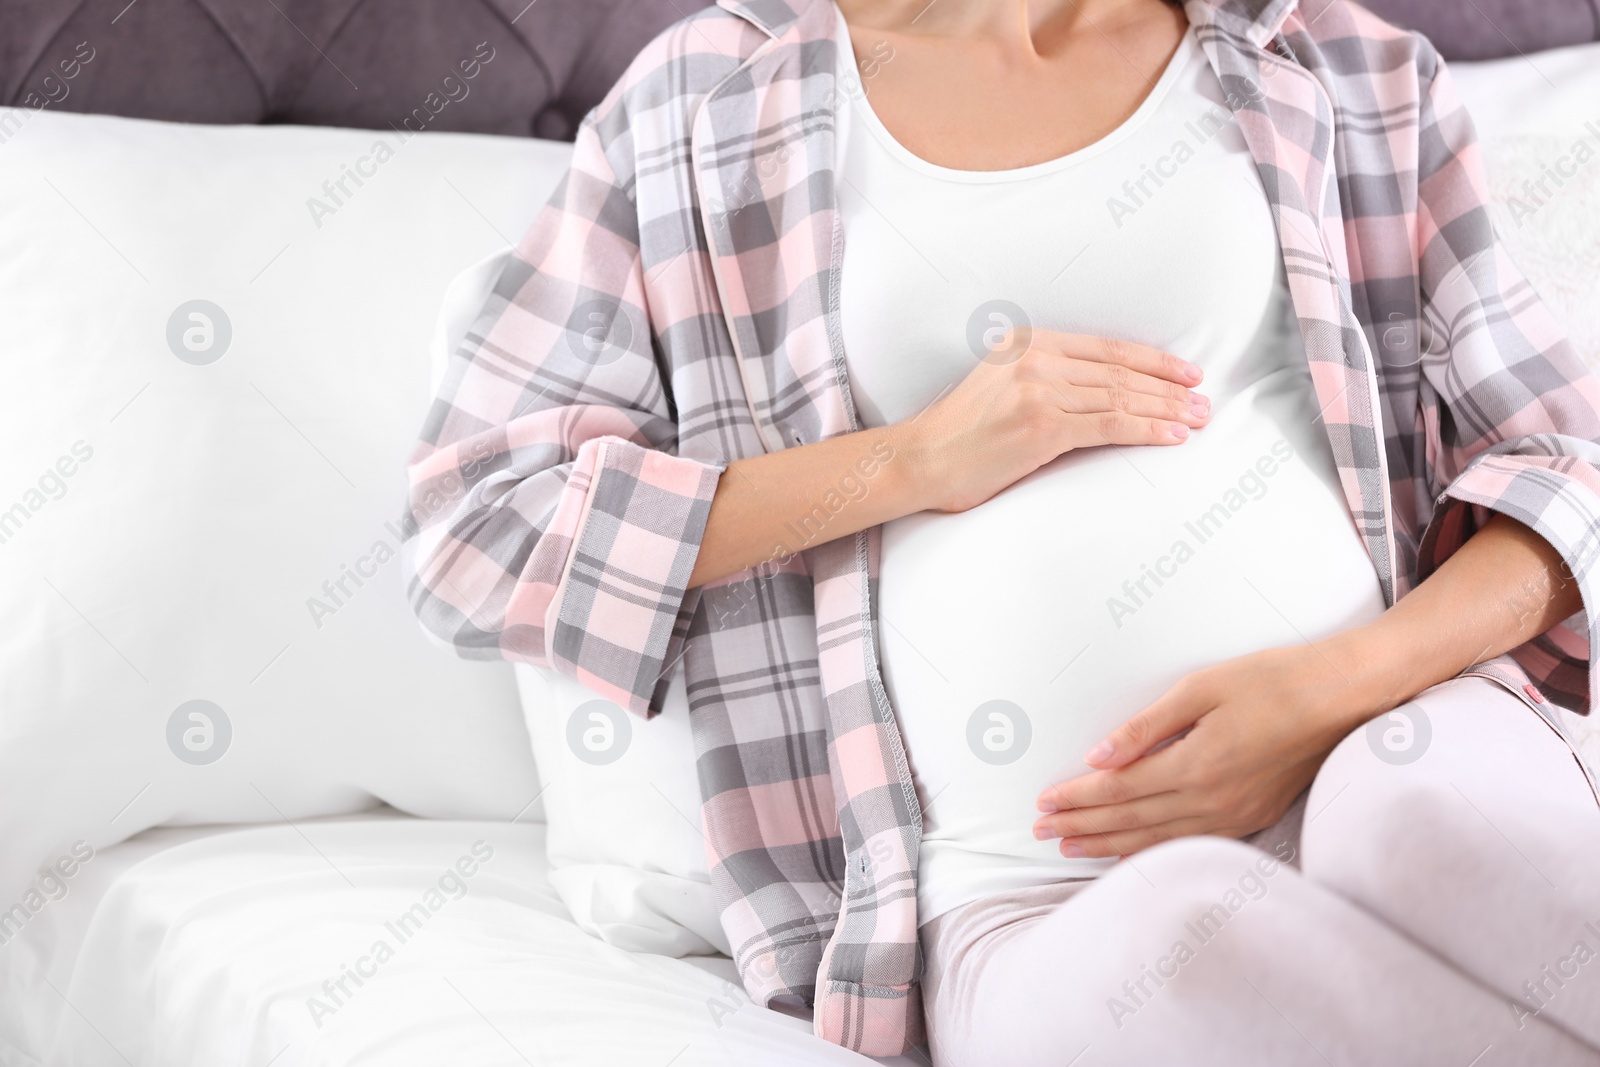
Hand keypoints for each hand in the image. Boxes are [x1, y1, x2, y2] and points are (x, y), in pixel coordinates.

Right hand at [898, 330, 1210, 513]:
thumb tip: (1096, 391)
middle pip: (1120, 372)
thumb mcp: (999, 385)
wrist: (921, 460)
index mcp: (1026, 341)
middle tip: (1203, 400)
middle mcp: (1036, 359)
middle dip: (1169, 387)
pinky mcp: (1043, 428)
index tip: (1185, 372)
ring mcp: (1040, 391)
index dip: (1152, 360)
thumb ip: (1042, 376)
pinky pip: (1110, 425)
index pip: (1107, 348)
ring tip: (1198, 419)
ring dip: (1167, 410)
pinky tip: (1171, 436)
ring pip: (1121, 397)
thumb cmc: (959, 434)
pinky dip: (1147, 430)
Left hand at [1031, 640, 1382, 857]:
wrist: (1342, 697)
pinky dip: (1150, 851)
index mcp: (1196, 765)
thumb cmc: (1272, 680)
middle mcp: (1213, 799)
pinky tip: (1127, 854)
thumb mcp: (1201, 687)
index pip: (1119, 789)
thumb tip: (1099, 756)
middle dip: (1081, 825)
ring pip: (1156, 839)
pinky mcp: (1251, 818)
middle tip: (1041, 830)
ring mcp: (1234, 814)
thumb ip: (1146, 726)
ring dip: (1108, 844)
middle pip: (1130, 820)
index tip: (1043, 802)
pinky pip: (1187, 844)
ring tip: (1069, 847)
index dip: (1077, 797)